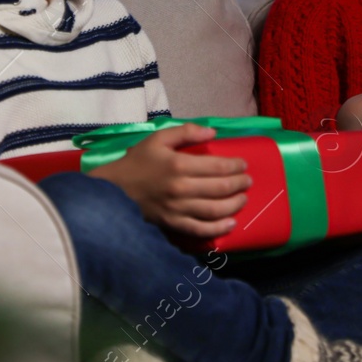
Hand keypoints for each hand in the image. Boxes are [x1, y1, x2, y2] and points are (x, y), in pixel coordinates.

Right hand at [90, 123, 251, 237]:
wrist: (114, 190)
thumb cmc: (137, 162)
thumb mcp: (158, 139)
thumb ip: (185, 132)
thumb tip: (213, 132)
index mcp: (178, 164)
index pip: (217, 166)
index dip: (235, 166)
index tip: (243, 165)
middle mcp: (181, 188)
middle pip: (220, 188)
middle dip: (239, 184)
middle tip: (247, 181)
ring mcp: (178, 209)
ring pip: (215, 210)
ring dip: (234, 204)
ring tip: (243, 199)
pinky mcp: (173, 224)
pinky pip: (201, 229)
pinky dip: (219, 228)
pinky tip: (231, 223)